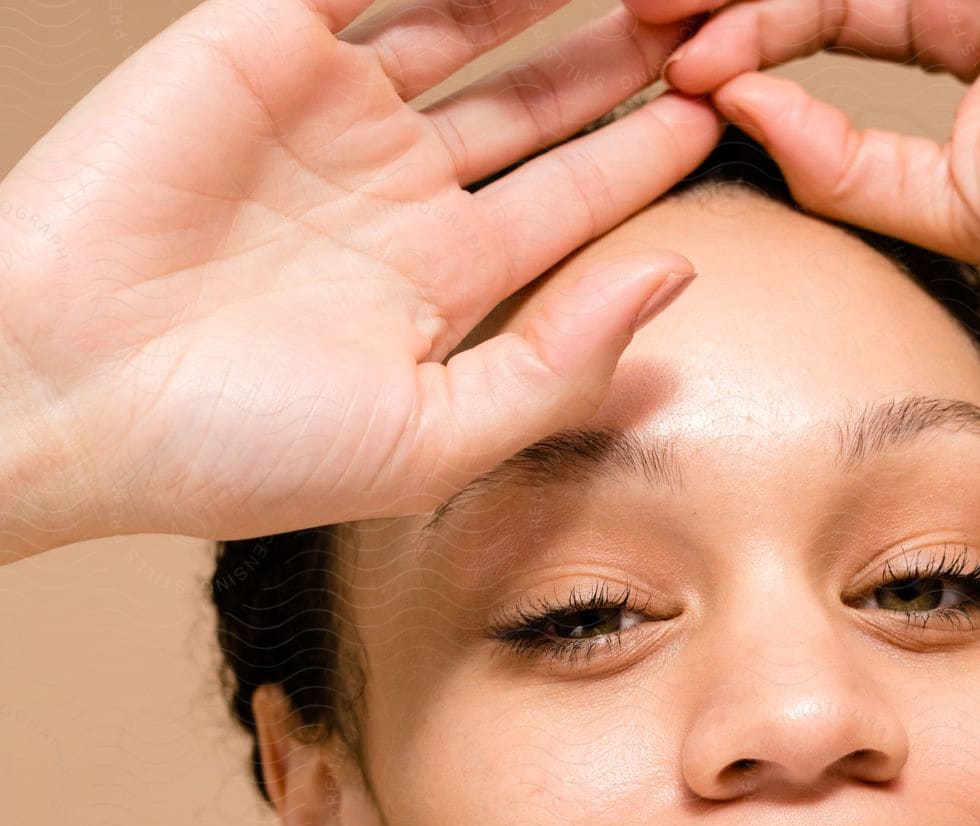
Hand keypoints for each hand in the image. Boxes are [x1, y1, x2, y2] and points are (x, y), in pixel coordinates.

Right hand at [0, 0, 720, 543]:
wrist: (68, 392)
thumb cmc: (238, 449)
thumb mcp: (431, 436)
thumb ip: (560, 364)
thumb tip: (676, 280)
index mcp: (441, 284)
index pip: (574, 195)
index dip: (654, 150)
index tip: (732, 103)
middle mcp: (397, 189)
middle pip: (541, 95)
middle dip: (627, 52)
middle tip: (716, 12)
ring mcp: (330, 109)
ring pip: (472, 14)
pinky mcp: (260, 37)